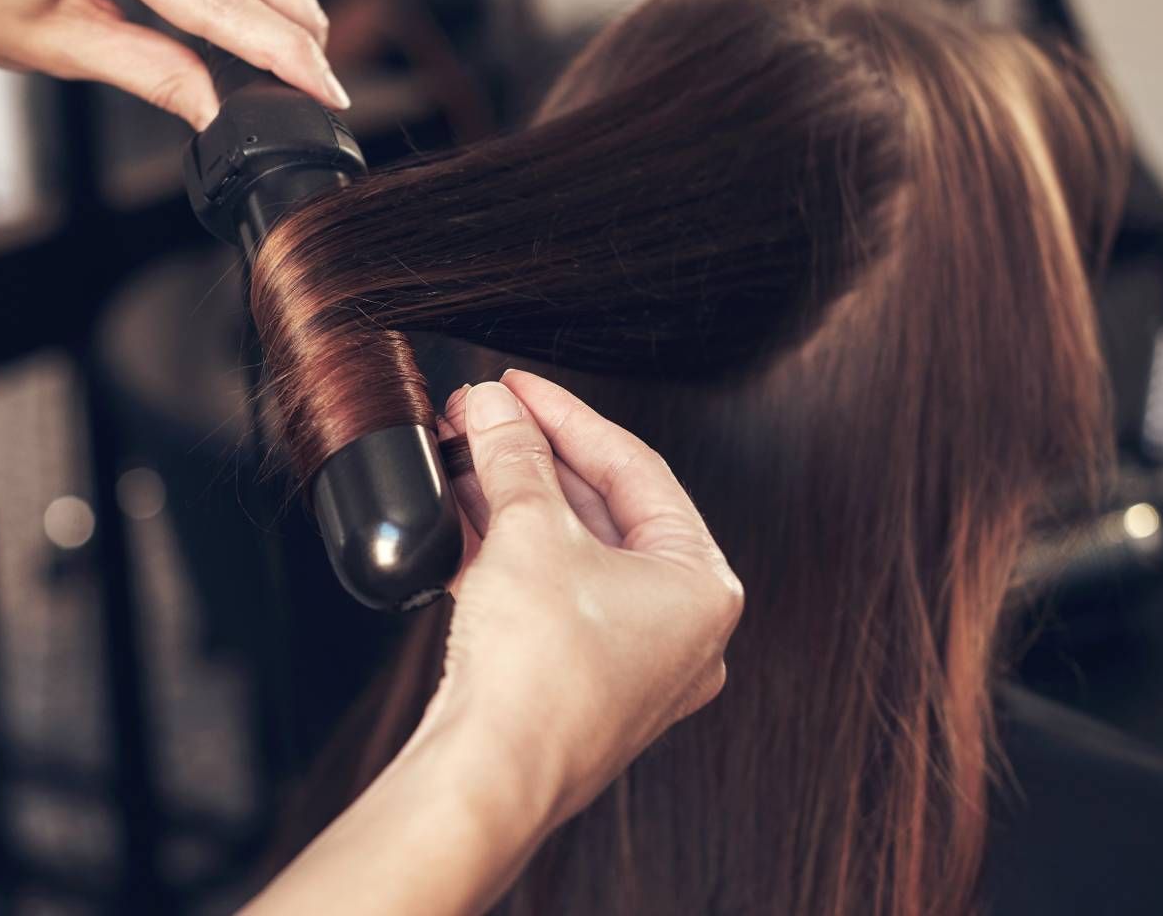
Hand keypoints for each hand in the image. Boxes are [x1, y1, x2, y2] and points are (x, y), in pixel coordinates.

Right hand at [427, 370, 743, 824]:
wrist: (491, 776)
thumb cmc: (539, 675)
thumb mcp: (528, 532)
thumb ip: (512, 454)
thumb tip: (492, 406)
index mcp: (702, 588)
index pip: (636, 469)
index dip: (567, 415)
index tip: (516, 386)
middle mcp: (678, 629)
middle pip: (603, 510)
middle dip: (534, 458)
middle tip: (483, 417)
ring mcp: (629, 663)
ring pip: (570, 555)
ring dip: (514, 502)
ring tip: (462, 458)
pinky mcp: (576, 686)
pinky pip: (547, 598)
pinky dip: (506, 556)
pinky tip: (460, 520)